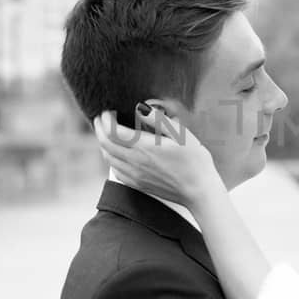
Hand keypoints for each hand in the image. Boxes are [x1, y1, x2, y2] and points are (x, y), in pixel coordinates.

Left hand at [94, 106, 220, 208]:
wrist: (199, 190)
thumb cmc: (194, 160)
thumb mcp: (181, 134)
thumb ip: (158, 120)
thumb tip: (140, 107)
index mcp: (145, 147)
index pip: (113, 131)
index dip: (106, 119)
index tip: (108, 111)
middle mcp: (135, 162)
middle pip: (105, 144)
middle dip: (99, 128)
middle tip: (100, 118)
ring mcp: (135, 175)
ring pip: (108, 157)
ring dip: (102, 143)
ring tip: (105, 133)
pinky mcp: (138, 184)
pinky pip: (115, 171)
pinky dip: (110, 158)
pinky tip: (116, 153)